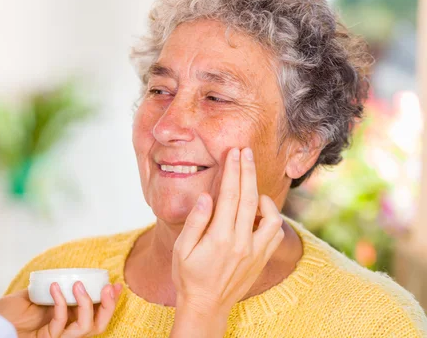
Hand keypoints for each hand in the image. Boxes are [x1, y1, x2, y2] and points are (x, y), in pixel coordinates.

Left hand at [0, 281, 122, 337]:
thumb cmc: (3, 314)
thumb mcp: (28, 297)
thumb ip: (45, 290)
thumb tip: (61, 275)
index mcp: (64, 320)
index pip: (94, 315)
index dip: (108, 302)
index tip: (116, 285)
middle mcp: (64, 331)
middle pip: (96, 326)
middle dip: (108, 307)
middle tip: (108, 287)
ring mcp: (56, 337)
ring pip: (84, 328)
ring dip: (87, 304)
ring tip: (78, 285)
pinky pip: (60, 324)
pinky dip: (60, 304)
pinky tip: (55, 288)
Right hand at [171, 147, 283, 336]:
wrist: (206, 306)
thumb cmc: (188, 276)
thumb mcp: (182, 249)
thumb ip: (195, 221)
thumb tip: (206, 196)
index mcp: (219, 237)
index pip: (229, 195)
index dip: (233, 171)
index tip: (233, 153)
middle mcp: (241, 242)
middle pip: (250, 198)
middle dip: (248, 171)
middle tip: (246, 152)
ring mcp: (255, 252)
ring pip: (270, 216)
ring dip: (263, 196)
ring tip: (252, 188)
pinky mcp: (262, 259)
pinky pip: (276, 233)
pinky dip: (272, 218)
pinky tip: (259, 214)